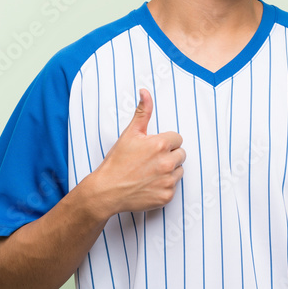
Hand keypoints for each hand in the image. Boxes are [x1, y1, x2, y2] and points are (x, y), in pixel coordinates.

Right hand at [84, 88, 184, 217]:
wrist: (106, 191)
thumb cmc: (117, 162)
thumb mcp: (129, 134)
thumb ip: (142, 112)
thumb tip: (145, 92)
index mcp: (160, 145)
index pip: (177, 139)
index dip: (165, 142)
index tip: (153, 148)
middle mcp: (167, 163)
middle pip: (181, 154)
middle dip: (169, 155)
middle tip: (151, 160)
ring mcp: (168, 181)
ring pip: (179, 171)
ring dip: (169, 171)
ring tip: (150, 172)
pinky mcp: (166, 196)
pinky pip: (173, 187)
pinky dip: (164, 186)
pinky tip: (150, 184)